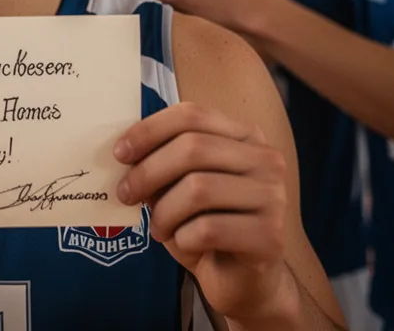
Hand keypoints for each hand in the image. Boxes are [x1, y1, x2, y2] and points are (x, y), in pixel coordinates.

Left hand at [114, 101, 290, 322]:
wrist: (243, 279)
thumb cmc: (206, 224)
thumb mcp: (178, 185)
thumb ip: (160, 161)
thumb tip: (123, 152)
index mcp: (243, 135)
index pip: (192, 114)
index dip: (150, 130)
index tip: (120, 153)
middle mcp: (266, 159)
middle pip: (193, 148)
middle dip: (148, 172)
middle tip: (125, 193)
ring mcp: (273, 197)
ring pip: (198, 189)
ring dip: (164, 212)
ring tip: (158, 227)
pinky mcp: (270, 236)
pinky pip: (208, 229)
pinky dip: (182, 238)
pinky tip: (183, 243)